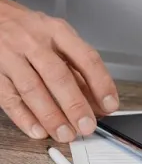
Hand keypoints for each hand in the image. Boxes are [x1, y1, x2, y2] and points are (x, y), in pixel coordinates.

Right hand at [0, 0, 118, 141]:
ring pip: (33, 89)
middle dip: (75, 105)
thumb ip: (77, 68)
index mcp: (57, 31)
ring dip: (51, 116)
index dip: (101, 83)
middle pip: (58, 76)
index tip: (110, 105)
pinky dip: (24, 117)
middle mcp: (34, 42)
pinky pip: (9, 97)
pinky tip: (38, 130)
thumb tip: (98, 102)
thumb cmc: (30, 30)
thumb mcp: (58, 38)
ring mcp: (10, 56)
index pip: (86, 58)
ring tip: (65, 133)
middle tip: (87, 126)